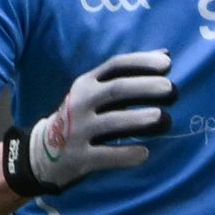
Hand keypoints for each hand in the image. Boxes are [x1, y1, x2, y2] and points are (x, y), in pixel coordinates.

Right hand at [6, 52, 178, 195]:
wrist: (43, 153)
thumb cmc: (81, 117)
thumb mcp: (95, 93)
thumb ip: (126, 76)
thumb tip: (166, 56)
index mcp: (86, 83)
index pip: (115, 65)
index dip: (141, 62)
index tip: (167, 65)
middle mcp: (80, 103)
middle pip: (116, 90)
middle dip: (145, 87)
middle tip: (171, 89)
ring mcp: (77, 130)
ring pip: (111, 122)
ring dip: (139, 119)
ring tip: (164, 118)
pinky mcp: (78, 157)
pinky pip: (105, 155)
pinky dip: (125, 154)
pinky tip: (145, 153)